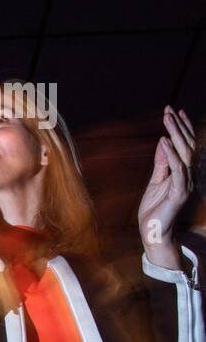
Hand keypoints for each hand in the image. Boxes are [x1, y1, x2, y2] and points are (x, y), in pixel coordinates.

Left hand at [139, 106, 195, 269]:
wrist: (152, 231)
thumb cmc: (154, 208)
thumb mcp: (156, 181)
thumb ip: (161, 163)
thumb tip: (162, 142)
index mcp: (184, 173)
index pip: (186, 146)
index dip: (182, 129)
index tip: (175, 112)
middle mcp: (189, 177)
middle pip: (187, 147)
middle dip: (179, 127)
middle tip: (169, 110)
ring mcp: (186, 184)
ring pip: (185, 155)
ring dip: (176, 135)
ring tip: (167, 118)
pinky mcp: (179, 193)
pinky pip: (177, 171)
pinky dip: (171, 155)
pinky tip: (164, 141)